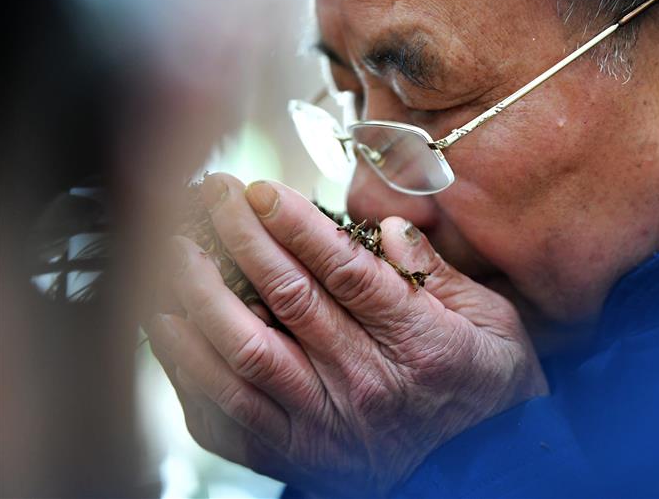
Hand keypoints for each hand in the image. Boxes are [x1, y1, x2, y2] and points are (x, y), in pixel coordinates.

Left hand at [146, 173, 546, 495]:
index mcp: (419, 341)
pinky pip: (229, 418)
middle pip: (288, 298)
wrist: (486, 469)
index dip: (295, 224)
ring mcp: (326, 425)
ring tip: (173, 252)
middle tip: (212, 196)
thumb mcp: (492, 321)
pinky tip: (166, 329)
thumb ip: (438, 274)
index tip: (259, 190)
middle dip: (241, 238)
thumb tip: (388, 230)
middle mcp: (366, 383)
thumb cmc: (487, 386)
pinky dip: (189, 373)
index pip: (345, 271)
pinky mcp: (298, 456)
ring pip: (245, 355)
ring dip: (200, 297)